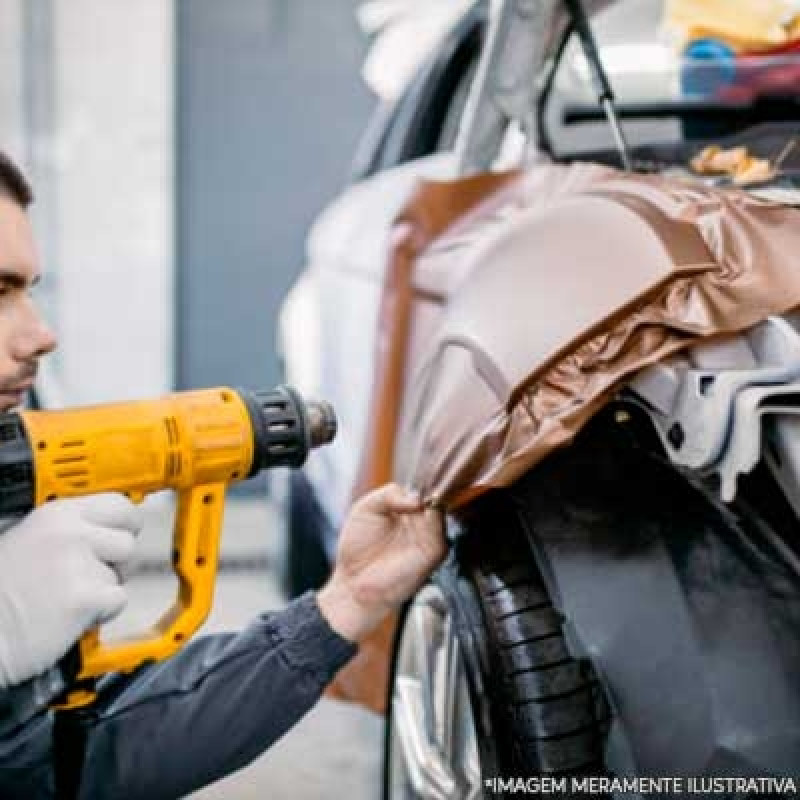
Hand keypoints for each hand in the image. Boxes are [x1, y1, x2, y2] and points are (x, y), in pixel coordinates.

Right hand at [0, 493, 142, 687]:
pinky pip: (118, 601)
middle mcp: (70, 534)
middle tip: (91, 576)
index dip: (125, 524)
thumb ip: (69, 530)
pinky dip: (101, 613)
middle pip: (128, 542)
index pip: (118, 505)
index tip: (123, 534)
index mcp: (57, 514)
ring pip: (121, 575)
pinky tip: (70, 615)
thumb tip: (109, 529)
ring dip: (103, 590)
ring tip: (66, 598)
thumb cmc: (1, 592)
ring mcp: (78, 565)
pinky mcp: (85, 599)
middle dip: (116, 562)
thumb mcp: (28, 540)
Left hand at [317, 484, 444, 642]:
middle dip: (430, 487)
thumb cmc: (357, 551)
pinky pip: (440, 530)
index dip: (422, 481)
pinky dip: (431, 516)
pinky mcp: (433, 552)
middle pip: (437, 496)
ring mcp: (429, 537)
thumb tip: (416, 497)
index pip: (423, 489)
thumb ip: (389, 493)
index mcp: (407, 511)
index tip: (418, 471)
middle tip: (417, 485)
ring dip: (432, 500)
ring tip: (414, 499)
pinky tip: (416, 511)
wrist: (354, 584)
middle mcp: (421, 523)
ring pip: (442, 509)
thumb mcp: (366, 507)